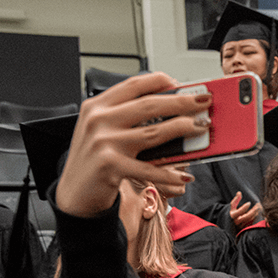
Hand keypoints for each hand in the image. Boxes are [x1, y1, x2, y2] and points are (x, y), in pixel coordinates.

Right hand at [55, 73, 208, 217]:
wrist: (74, 195)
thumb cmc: (94, 162)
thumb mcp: (103, 132)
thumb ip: (127, 118)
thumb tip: (170, 113)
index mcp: (97, 106)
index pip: (134, 85)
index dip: (162, 81)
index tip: (181, 83)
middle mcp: (99, 120)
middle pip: (150, 105)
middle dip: (182, 101)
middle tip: (204, 101)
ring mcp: (104, 143)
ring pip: (154, 132)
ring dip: (183, 128)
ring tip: (202, 127)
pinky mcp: (111, 166)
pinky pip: (150, 168)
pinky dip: (171, 173)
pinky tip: (185, 174)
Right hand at [229, 192, 262, 228]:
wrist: (232, 224)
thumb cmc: (233, 213)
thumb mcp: (232, 206)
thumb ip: (236, 200)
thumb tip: (239, 192)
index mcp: (233, 215)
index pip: (240, 211)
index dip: (245, 207)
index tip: (249, 203)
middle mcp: (237, 222)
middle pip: (247, 216)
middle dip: (253, 210)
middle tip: (258, 205)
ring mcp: (242, 226)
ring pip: (250, 220)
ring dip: (256, 214)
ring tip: (259, 208)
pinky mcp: (246, 228)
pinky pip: (253, 223)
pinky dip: (256, 218)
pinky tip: (259, 213)